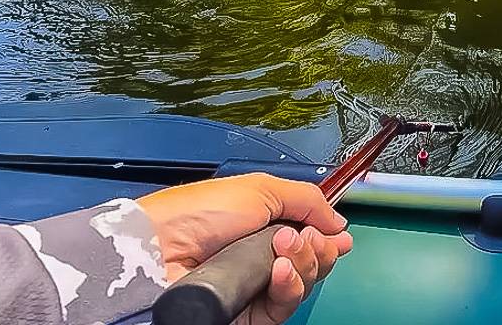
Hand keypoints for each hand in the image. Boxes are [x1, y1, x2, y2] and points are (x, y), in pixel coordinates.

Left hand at [137, 174, 354, 324]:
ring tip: (282, 249)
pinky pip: (285, 306)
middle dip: (317, 247)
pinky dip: (289, 287)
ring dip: (303, 263)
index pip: (309, 237)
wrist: (162, 250)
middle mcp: (263, 257)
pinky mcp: (251, 314)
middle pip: (312, 261)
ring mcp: (256, 287)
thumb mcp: (261, 188)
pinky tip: (280, 271)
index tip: (338, 235)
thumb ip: (308, 200)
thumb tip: (338, 223)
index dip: (326, 237)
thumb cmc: (198, 213)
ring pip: (303, 284)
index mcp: (265, 226)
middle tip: (300, 236)